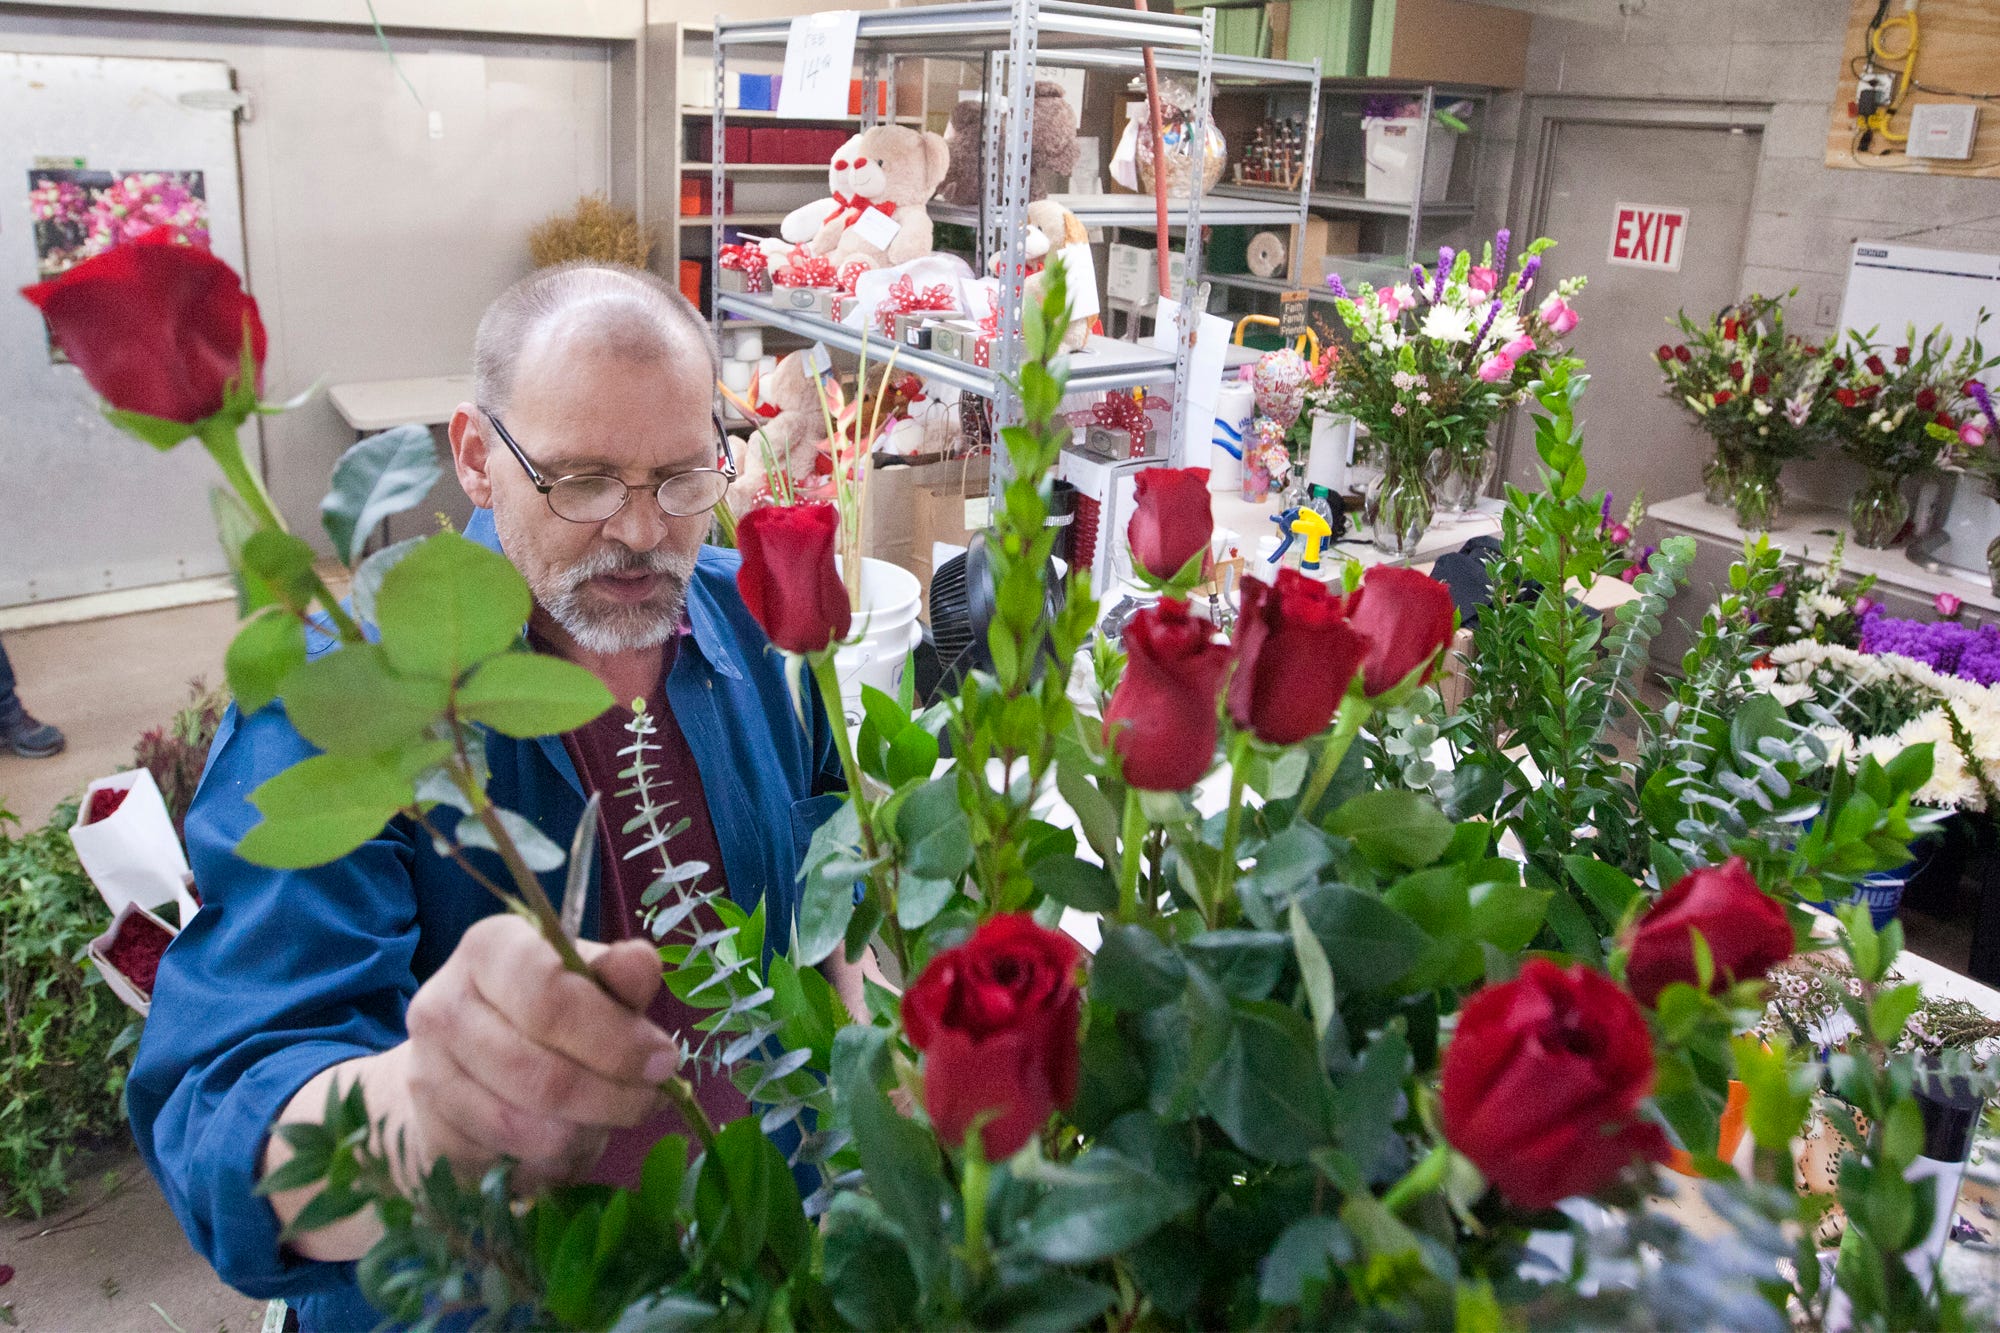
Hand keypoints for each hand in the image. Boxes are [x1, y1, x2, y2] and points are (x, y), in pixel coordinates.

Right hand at [395, 914, 677, 1187]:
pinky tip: (571, 1140)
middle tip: (651, 1101)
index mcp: (488, 949)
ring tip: (610, 1117)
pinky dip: (552, 1161)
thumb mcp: (589, 979)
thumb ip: (620, 976)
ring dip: (585, 1132)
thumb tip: (642, 964)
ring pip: (523, 1126)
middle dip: (612, 1095)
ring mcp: (427, 1073)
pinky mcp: (430, 1133)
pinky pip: (505, 1162)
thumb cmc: (543, 1008)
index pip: (549, 995)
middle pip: (540, 1072)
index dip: (615, 1037)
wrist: (464, 1059)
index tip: (664, 1061)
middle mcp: (443, 1005)